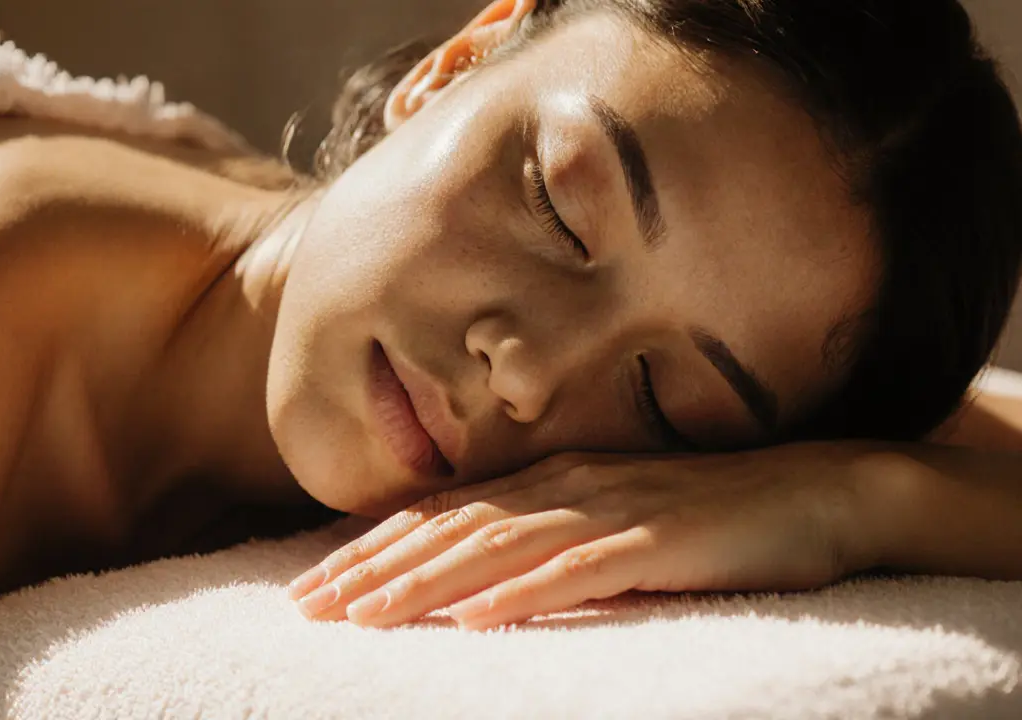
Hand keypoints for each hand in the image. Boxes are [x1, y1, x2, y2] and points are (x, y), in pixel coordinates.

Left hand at [287, 443, 884, 630]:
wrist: (819, 491)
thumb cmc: (711, 513)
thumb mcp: (610, 519)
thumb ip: (545, 538)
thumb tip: (473, 579)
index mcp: (549, 479)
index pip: (441, 515)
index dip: (371, 549)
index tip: (312, 584)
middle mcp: (567, 485)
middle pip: (450, 529)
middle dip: (372, 568)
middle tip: (306, 607)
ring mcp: (612, 508)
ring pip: (498, 547)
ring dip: (425, 583)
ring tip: (363, 617)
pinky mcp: (661, 539)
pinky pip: (580, 570)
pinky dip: (523, 593)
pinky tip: (476, 619)